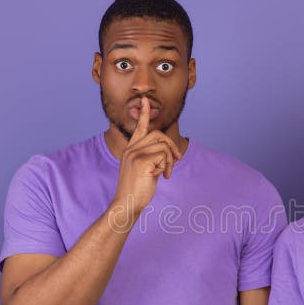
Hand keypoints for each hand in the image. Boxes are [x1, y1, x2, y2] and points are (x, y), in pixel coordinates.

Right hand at [111, 97, 181, 213]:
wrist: (128, 204)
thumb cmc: (138, 189)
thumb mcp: (146, 169)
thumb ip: (153, 157)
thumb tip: (168, 151)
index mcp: (131, 149)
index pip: (139, 127)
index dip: (144, 114)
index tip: (146, 100)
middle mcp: (131, 149)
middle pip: (158, 135)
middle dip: (172, 146)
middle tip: (176, 161)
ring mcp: (135, 154)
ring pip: (164, 146)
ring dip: (170, 160)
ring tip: (166, 172)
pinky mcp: (142, 162)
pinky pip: (164, 156)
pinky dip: (168, 166)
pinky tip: (162, 176)